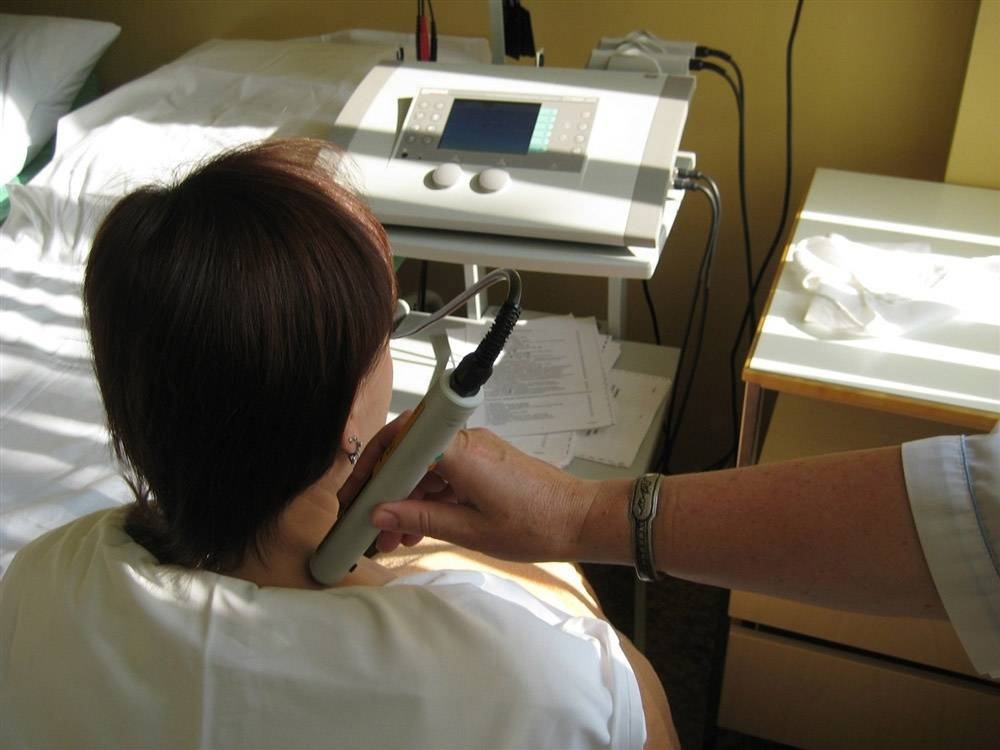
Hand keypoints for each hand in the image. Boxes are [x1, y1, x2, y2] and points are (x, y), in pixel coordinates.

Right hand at [345, 421, 594, 561]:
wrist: (582, 520)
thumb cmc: (534, 526)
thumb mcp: (471, 531)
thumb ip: (421, 519)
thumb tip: (379, 516)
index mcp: (459, 452)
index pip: (400, 442)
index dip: (370, 467)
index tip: (354, 498)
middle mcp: (464, 442)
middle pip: (407, 453)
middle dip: (383, 489)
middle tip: (363, 524)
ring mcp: (474, 450)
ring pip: (424, 467)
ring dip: (404, 499)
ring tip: (389, 540)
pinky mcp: (484, 462)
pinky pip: (443, 473)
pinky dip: (426, 498)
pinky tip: (415, 529)